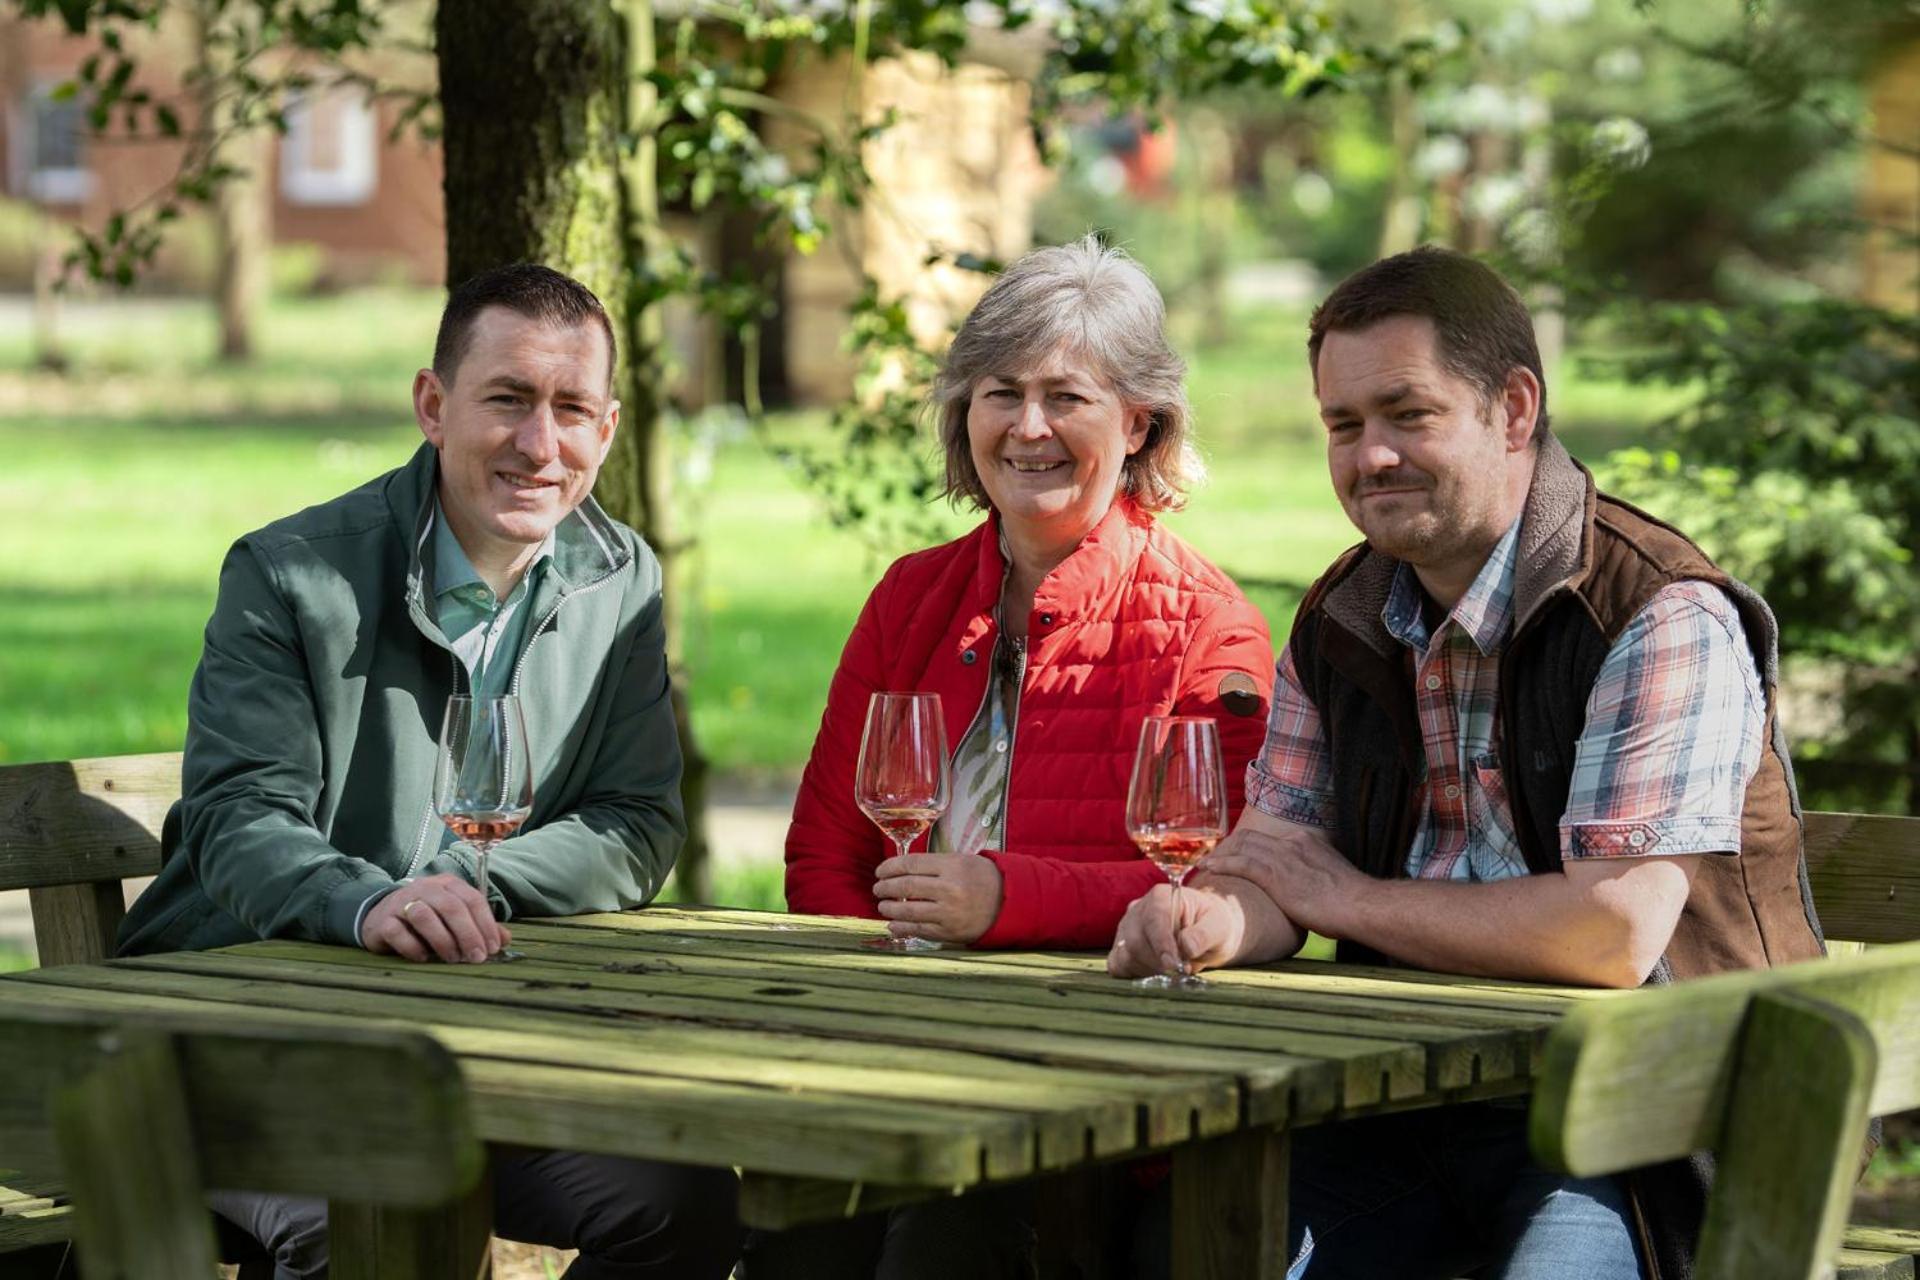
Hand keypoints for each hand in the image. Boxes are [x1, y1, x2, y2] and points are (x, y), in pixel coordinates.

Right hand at [360, 873, 510, 963]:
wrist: (379, 916)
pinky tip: (424, 958)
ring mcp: (401, 903)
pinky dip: (413, 947)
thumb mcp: (454, 919)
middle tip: (477, 958)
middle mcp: (425, 888)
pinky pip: (398, 932)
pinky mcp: (382, 921)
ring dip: (443, 940)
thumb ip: (479, 926)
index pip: (472, 899)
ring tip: (453, 959)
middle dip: (468, 934)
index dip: (486, 924)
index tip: (494, 947)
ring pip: (424, 916)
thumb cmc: (427, 918)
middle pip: (451, 906)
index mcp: (448, 884)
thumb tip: (505, 940)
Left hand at [873, 852, 1003, 944]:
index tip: (880, 871)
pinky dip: (901, 927)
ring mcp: (948, 912)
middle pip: (905, 887)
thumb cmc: (981, 878)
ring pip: (907, 911)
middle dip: (885, 888)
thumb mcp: (960, 860)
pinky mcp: (949, 932)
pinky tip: (893, 924)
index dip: (889, 868)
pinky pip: (918, 929)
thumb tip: (899, 870)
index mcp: (952, 866)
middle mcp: (949, 888)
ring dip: (889, 909)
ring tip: (883, 906)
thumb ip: (932, 864)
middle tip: (878, 889)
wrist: (1008, 902)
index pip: (910, 864)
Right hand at [1106, 874, 1297, 977]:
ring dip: (1150, 970)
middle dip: (1159, 963)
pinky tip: (1155, 973)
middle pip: (1136, 941)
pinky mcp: (1121, 947)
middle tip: (1183, 971)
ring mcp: (1126, 928)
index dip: (1162, 944)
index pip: (1154, 919)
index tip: (1173, 965)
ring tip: (1173, 970)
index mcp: (1161, 897)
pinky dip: (1134, 974)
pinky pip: (1117, 965)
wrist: (1207, 931)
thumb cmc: (1214, 925)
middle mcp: (1138, 909)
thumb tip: (1186, 946)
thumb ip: (1204, 934)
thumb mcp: (1219, 927)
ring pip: (1125, 955)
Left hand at [1203, 822, 1362, 938]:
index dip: (1247, 846)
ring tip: (1205, 864)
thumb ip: (1313, 877)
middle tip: (1213, 858)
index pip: (1268, 838)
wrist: (1360, 906)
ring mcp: (1283, 856)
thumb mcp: (1331, 879)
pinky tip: (1210, 869)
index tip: (1235, 855)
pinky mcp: (1276, 874)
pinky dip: (1222, 864)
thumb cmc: (1351, 901)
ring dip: (1220, 855)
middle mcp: (1292, 842)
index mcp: (1306, 841)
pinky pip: (1241, 863)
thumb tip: (1307, 890)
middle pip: (1249, 837)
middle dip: (1228, 846)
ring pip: (1241, 846)